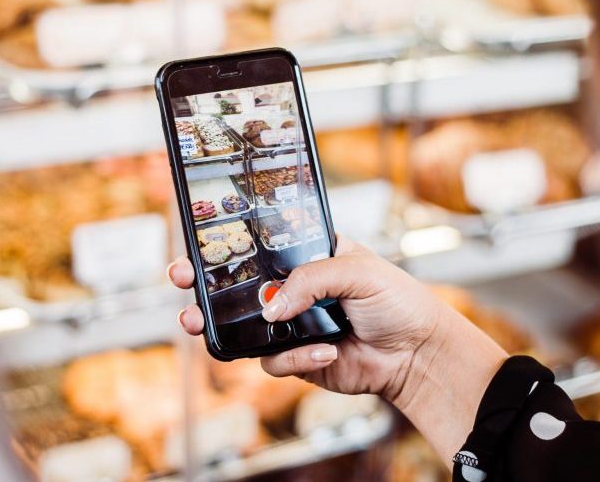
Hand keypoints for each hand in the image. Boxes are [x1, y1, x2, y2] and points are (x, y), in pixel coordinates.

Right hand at [167, 236, 453, 403]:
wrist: (418, 355)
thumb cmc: (398, 302)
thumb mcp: (358, 271)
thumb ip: (310, 280)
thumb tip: (271, 308)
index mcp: (310, 257)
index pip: (263, 245)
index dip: (230, 242)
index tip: (200, 239)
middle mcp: (296, 290)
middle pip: (240, 286)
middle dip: (204, 284)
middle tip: (181, 279)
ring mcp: (294, 326)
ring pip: (244, 327)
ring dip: (223, 326)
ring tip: (199, 323)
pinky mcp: (298, 360)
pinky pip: (273, 361)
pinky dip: (296, 357)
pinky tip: (327, 352)